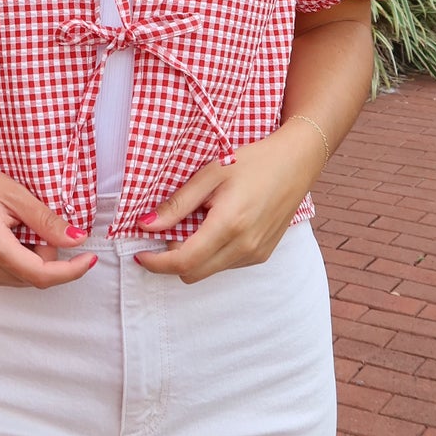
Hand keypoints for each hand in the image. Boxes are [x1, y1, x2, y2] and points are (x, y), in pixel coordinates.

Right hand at [0, 146, 97, 289]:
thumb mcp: (13, 194)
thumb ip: (46, 220)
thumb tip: (77, 239)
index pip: (41, 275)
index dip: (70, 270)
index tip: (89, 258)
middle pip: (32, 277)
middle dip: (47, 256)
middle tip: (39, 223)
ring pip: (19, 278)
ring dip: (32, 258)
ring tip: (18, 225)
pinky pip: (5, 276)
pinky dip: (17, 260)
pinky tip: (7, 235)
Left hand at [133, 119, 323, 283]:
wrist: (295, 163)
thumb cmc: (252, 162)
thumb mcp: (209, 174)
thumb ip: (177, 204)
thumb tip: (146, 225)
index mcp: (229, 224)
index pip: (184, 261)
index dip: (156, 263)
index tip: (140, 254)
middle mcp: (244, 246)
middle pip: (193, 274)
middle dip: (171, 261)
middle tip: (165, 233)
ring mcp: (256, 254)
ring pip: (209, 271)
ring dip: (193, 257)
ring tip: (196, 223)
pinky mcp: (262, 255)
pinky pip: (226, 265)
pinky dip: (212, 254)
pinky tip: (216, 227)